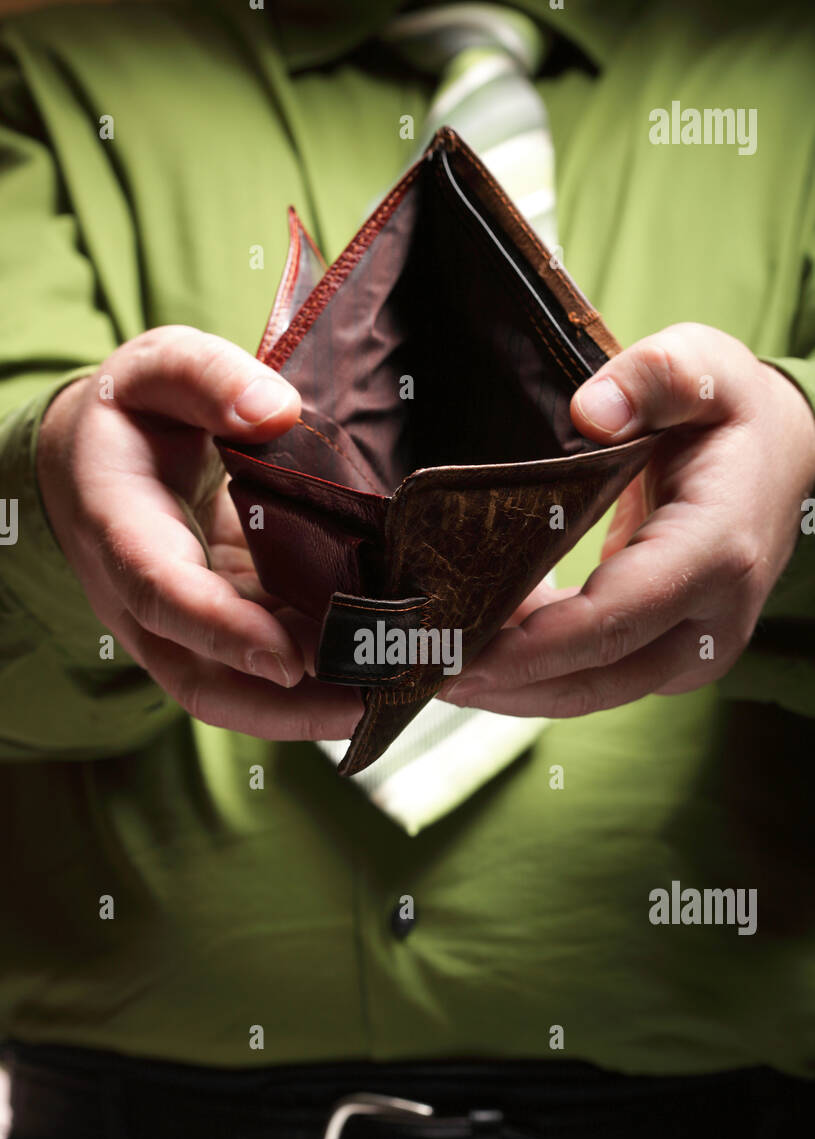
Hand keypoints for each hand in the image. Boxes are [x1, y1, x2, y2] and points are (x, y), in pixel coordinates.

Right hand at [37, 325, 361, 739]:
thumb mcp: (158, 368)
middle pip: (202, 681)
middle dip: (285, 708)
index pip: (164, 594)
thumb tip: (278, 411)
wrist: (96, 463)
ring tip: (397, 695)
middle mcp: (144, 600)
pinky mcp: (225, 631)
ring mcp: (184, 629)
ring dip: (314, 707)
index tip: (289, 660)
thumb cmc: (135, 413)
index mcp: (120, 529)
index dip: (223, 632)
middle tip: (373, 703)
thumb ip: (207, 377)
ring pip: (239, 693)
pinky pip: (267, 673)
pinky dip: (323, 683)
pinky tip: (385, 672)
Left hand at [443, 322, 814, 716]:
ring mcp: (694, 649)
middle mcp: (711, 619)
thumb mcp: (705, 368)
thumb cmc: (734, 412)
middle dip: (504, 684)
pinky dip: (534, 672)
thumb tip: (590, 411)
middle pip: (594, 676)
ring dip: (511, 689)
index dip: (533, 647)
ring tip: (432, 669)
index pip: (613, 619)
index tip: (459, 654)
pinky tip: (477, 650)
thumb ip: (653, 377)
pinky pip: (595, 677)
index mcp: (715, 552)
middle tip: (420, 673)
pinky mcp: (671, 656)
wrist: (788, 458)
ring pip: (591, 691)